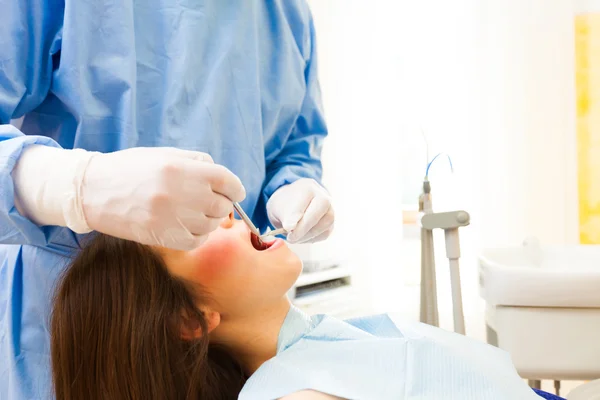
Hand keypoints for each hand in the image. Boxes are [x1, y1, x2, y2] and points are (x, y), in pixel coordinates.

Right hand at [81, 147, 245, 249]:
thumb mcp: (165, 154)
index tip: (234, 192)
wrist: (92, 191)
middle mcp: (183, 194)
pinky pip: (197, 241)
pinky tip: (186, 226)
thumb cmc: (131, 169)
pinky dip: (198, 235)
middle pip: (222, 205)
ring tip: (192, 212)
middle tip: (209, 201)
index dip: (235, 188)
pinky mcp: (165, 238)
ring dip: (208, 220)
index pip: (228, 182)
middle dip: (221, 203)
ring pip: (212, 225)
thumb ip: (198, 162)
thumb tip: (225, 180)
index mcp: (184, 169)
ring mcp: (175, 218)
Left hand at [266, 178, 333, 243]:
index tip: (287, 227)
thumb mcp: (278, 207)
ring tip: (293, 237)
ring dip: (306, 235)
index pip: (305, 200)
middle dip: (304, 227)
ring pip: (324, 225)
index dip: (296, 215)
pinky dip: (311, 238)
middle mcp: (323, 196)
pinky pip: (324, 234)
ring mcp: (330, 210)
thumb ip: (286, 215)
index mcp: (308, 187)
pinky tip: (301, 237)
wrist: (291, 207)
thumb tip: (291, 227)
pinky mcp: (330, 224)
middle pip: (319, 211)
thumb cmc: (285, 205)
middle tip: (291, 237)